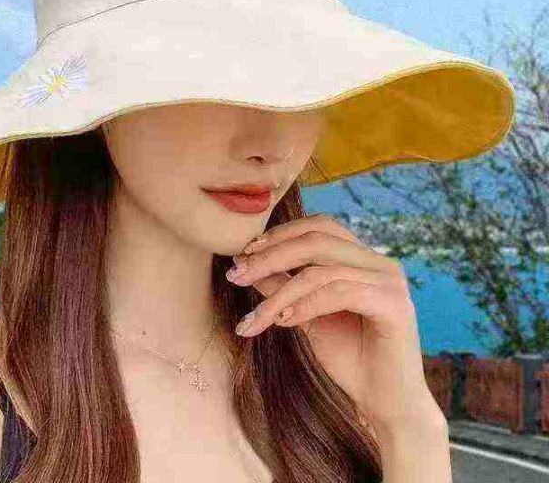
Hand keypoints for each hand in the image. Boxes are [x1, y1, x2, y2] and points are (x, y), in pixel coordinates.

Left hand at [227, 214, 441, 432]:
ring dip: (280, 293)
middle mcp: (380, 262)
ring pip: (322, 271)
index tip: (243, 255)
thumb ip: (283, 286)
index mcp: (363, 258)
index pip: (318, 227)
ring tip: (255, 316)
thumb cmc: (349, 359)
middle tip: (237, 274)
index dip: (279, 235)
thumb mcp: (305, 316)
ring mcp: (389, 281)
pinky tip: (283, 321)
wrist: (384, 404)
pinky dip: (305, 305)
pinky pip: (339, 292)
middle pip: (317, 240)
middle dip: (271, 256)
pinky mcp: (394, 304)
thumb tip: (246, 262)